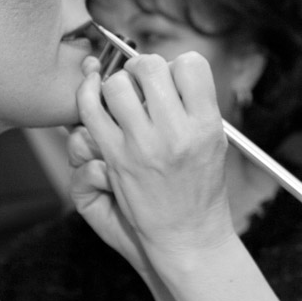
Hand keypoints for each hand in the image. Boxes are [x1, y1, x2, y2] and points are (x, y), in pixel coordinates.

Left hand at [75, 51, 235, 259]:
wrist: (188, 235)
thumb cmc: (201, 188)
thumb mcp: (214, 142)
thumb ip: (195, 104)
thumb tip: (168, 70)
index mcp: (205, 124)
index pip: (190, 64)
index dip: (177, 65)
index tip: (171, 80)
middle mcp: (175, 132)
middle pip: (150, 67)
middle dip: (142, 68)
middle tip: (141, 82)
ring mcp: (142, 146)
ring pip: (116, 85)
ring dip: (116, 84)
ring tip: (122, 98)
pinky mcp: (116, 159)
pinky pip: (90, 112)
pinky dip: (87, 95)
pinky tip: (93, 92)